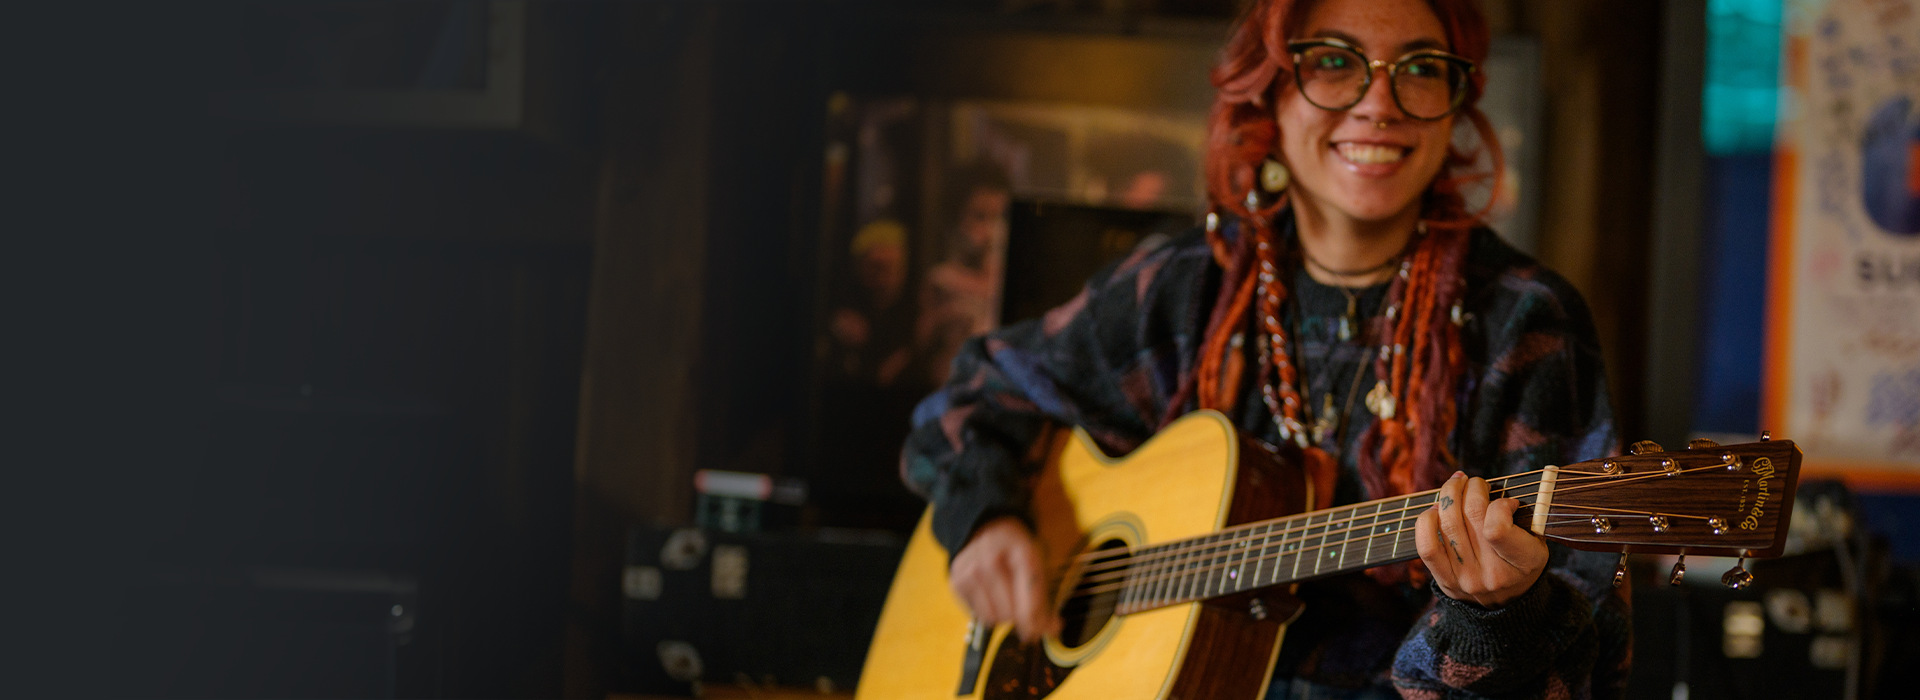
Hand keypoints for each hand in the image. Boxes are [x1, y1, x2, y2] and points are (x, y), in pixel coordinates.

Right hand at [949, 516, 1060, 642]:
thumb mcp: (1039, 567)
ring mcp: (970, 570)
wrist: (989, 529)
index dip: (1039, 623)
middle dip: (1022, 617)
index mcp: (1021, 552)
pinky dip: (988, 611)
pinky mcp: (956, 581)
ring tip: (1007, 598)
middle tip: (1025, 609)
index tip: (1046, 631)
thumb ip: (1046, 600)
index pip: (1029, 600)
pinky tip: (992, 595)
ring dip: (1004, 616)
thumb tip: (1053, 630)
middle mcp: (991, 558)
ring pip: (993, 618)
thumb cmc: (1019, 553)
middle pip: (1010, 613)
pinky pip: (978, 615)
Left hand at [1415, 471, 1547, 607]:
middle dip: (1471, 488)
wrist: (1508, 604)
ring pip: (1447, 524)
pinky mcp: (1444, 580)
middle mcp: (1492, 575)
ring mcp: (1465, 578)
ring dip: (1450, 495)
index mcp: (1523, 563)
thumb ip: (1522, 518)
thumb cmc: (1522, 562)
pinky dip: (1426, 521)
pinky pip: (1426, 546)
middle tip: (1475, 482)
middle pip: (1470, 516)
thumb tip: (1493, 493)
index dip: (1499, 504)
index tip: (1506, 501)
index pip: (1497, 528)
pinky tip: (1436, 508)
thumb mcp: (1537, 543)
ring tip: (1457, 485)